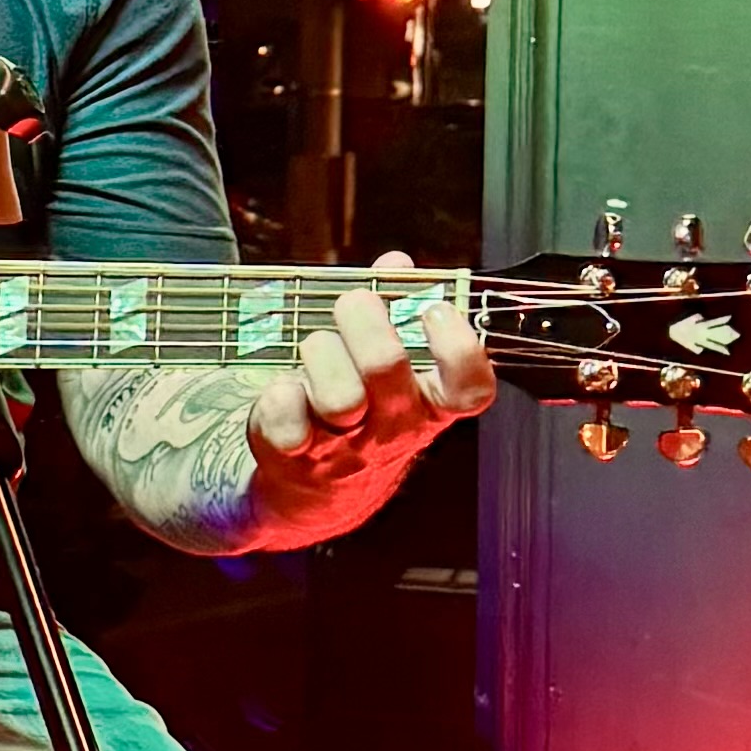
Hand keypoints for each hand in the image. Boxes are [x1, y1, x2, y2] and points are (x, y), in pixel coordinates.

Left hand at [245, 249, 493, 536]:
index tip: (432, 311)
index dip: (458, 345)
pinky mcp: (294, 455)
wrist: (315, 486)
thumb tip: (397, 264)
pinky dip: (279, 395)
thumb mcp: (387, 362)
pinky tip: (283, 389)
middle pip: (385, 366)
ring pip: (337, 396)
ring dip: (318, 354)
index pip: (470, 387)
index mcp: (428, 403)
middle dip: (361, 318)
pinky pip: (286, 419)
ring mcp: (345, 446)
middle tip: (351, 304)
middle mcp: (394, 429)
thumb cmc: (359, 406)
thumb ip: (396, 309)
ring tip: (314, 350)